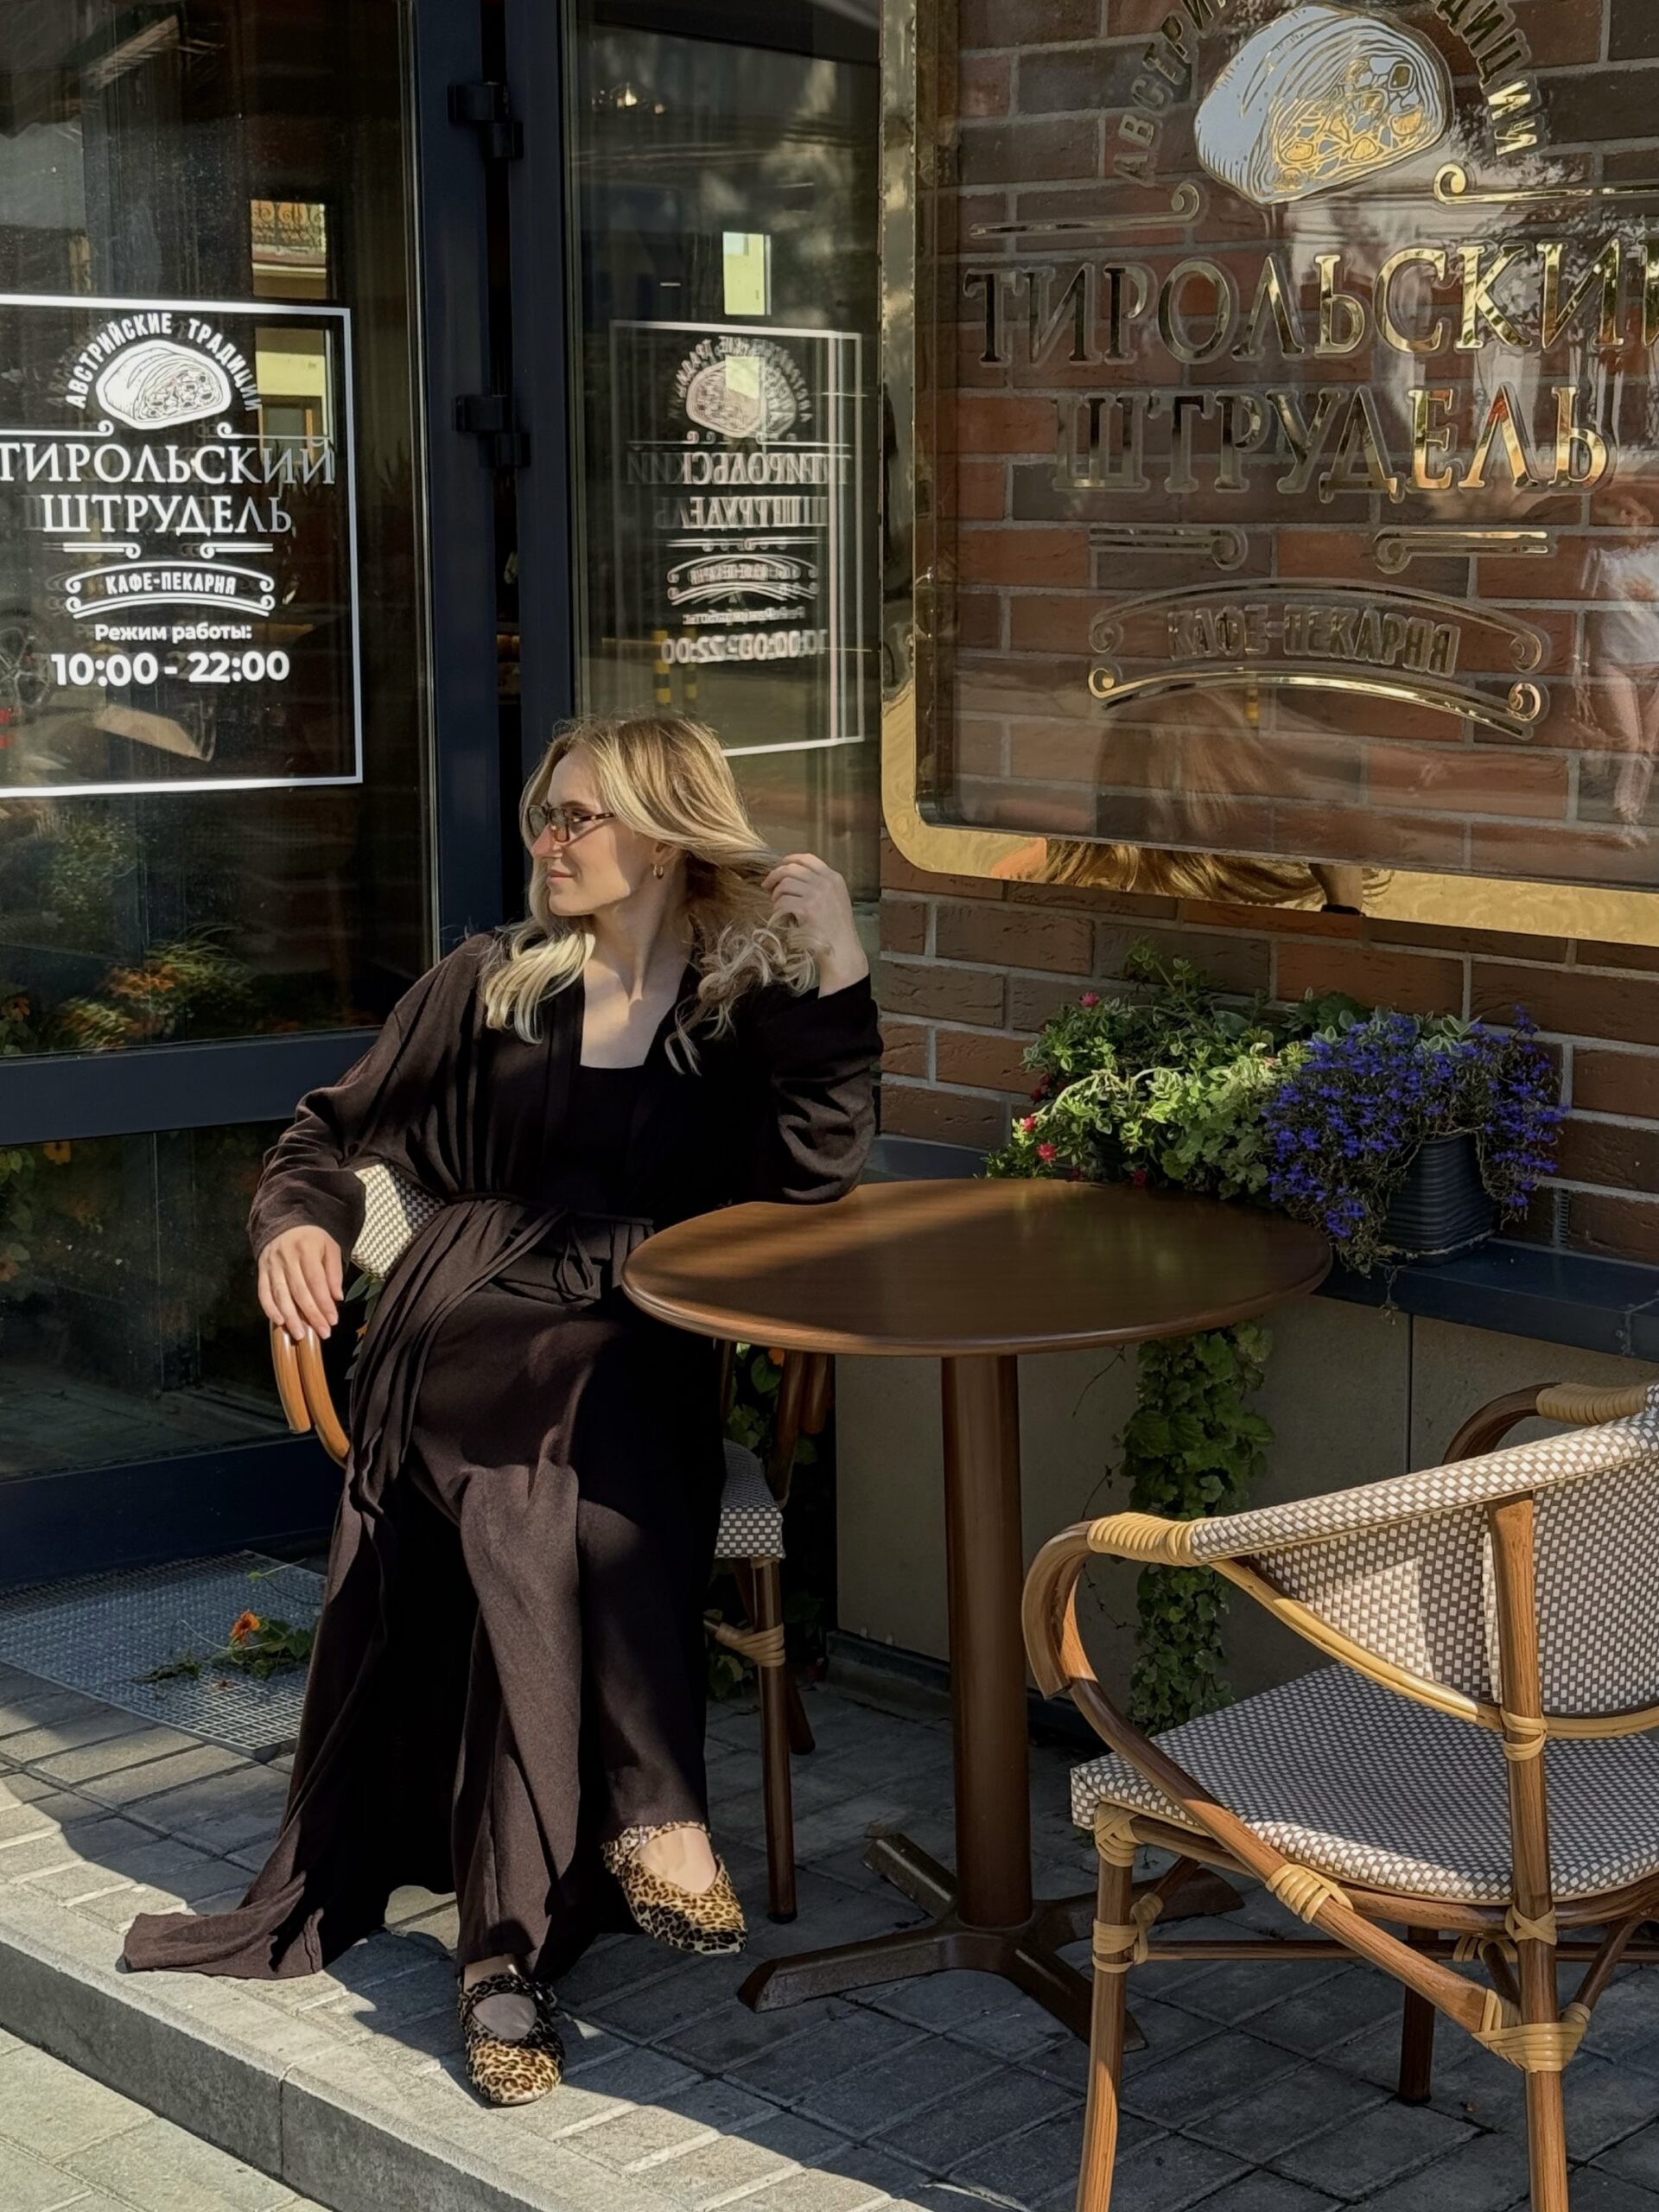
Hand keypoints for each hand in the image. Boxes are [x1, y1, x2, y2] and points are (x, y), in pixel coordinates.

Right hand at [258, 1225, 343, 1342]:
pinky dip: (270, 1309)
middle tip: (322, 1332)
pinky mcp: (261, 1272)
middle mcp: (286, 1258)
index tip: (332, 1320)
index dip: (324, 1302)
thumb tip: (337, 1297)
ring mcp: (271, 1265)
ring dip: (290, 1317)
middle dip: (311, 1314)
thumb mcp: (329, 1247)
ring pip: (280, 1294)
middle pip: (299, 1291)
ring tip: (300, 1334)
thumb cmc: (311, 1239)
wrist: (283, 1224)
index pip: (316, 1281)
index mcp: (306, 1249)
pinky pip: (263, 1293)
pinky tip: (279, 1322)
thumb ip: (334, 1272)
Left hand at [764, 853, 868, 993]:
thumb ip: (820, 885)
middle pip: (791, 868)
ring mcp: (817, 895)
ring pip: (785, 884)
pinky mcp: (807, 909)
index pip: (807, 858)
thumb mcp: (836, 899)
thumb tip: (791, 876)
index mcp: (834, 878)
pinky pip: (783, 901)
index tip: (779, 867)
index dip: (789, 860)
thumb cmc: (836, 928)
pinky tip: (779, 915)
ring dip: (776, 894)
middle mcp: (826, 883)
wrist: (842, 949)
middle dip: (775, 876)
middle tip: (767, 886)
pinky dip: (777, 908)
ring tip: (777, 904)